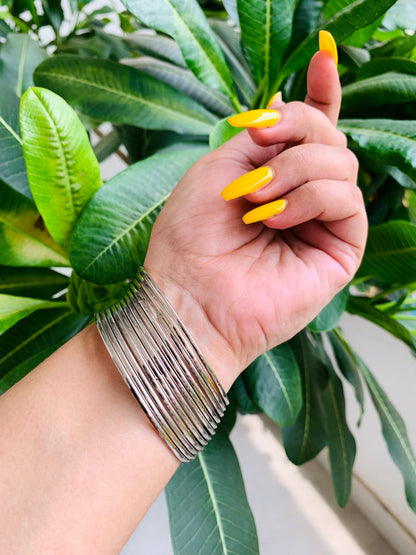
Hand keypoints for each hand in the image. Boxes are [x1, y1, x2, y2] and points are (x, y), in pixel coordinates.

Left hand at [144, 52, 367, 389]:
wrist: (189, 297)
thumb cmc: (191, 237)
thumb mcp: (218, 167)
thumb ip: (261, 139)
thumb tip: (285, 110)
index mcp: (275, 176)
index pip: (313, 130)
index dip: (323, 93)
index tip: (325, 55)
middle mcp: (303, 196)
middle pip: (330, 136)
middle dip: (296, 127)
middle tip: (257, 139)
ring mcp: (323, 223)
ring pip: (342, 163)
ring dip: (296, 169)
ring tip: (256, 200)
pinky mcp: (340, 249)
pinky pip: (348, 200)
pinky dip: (310, 198)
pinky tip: (274, 219)